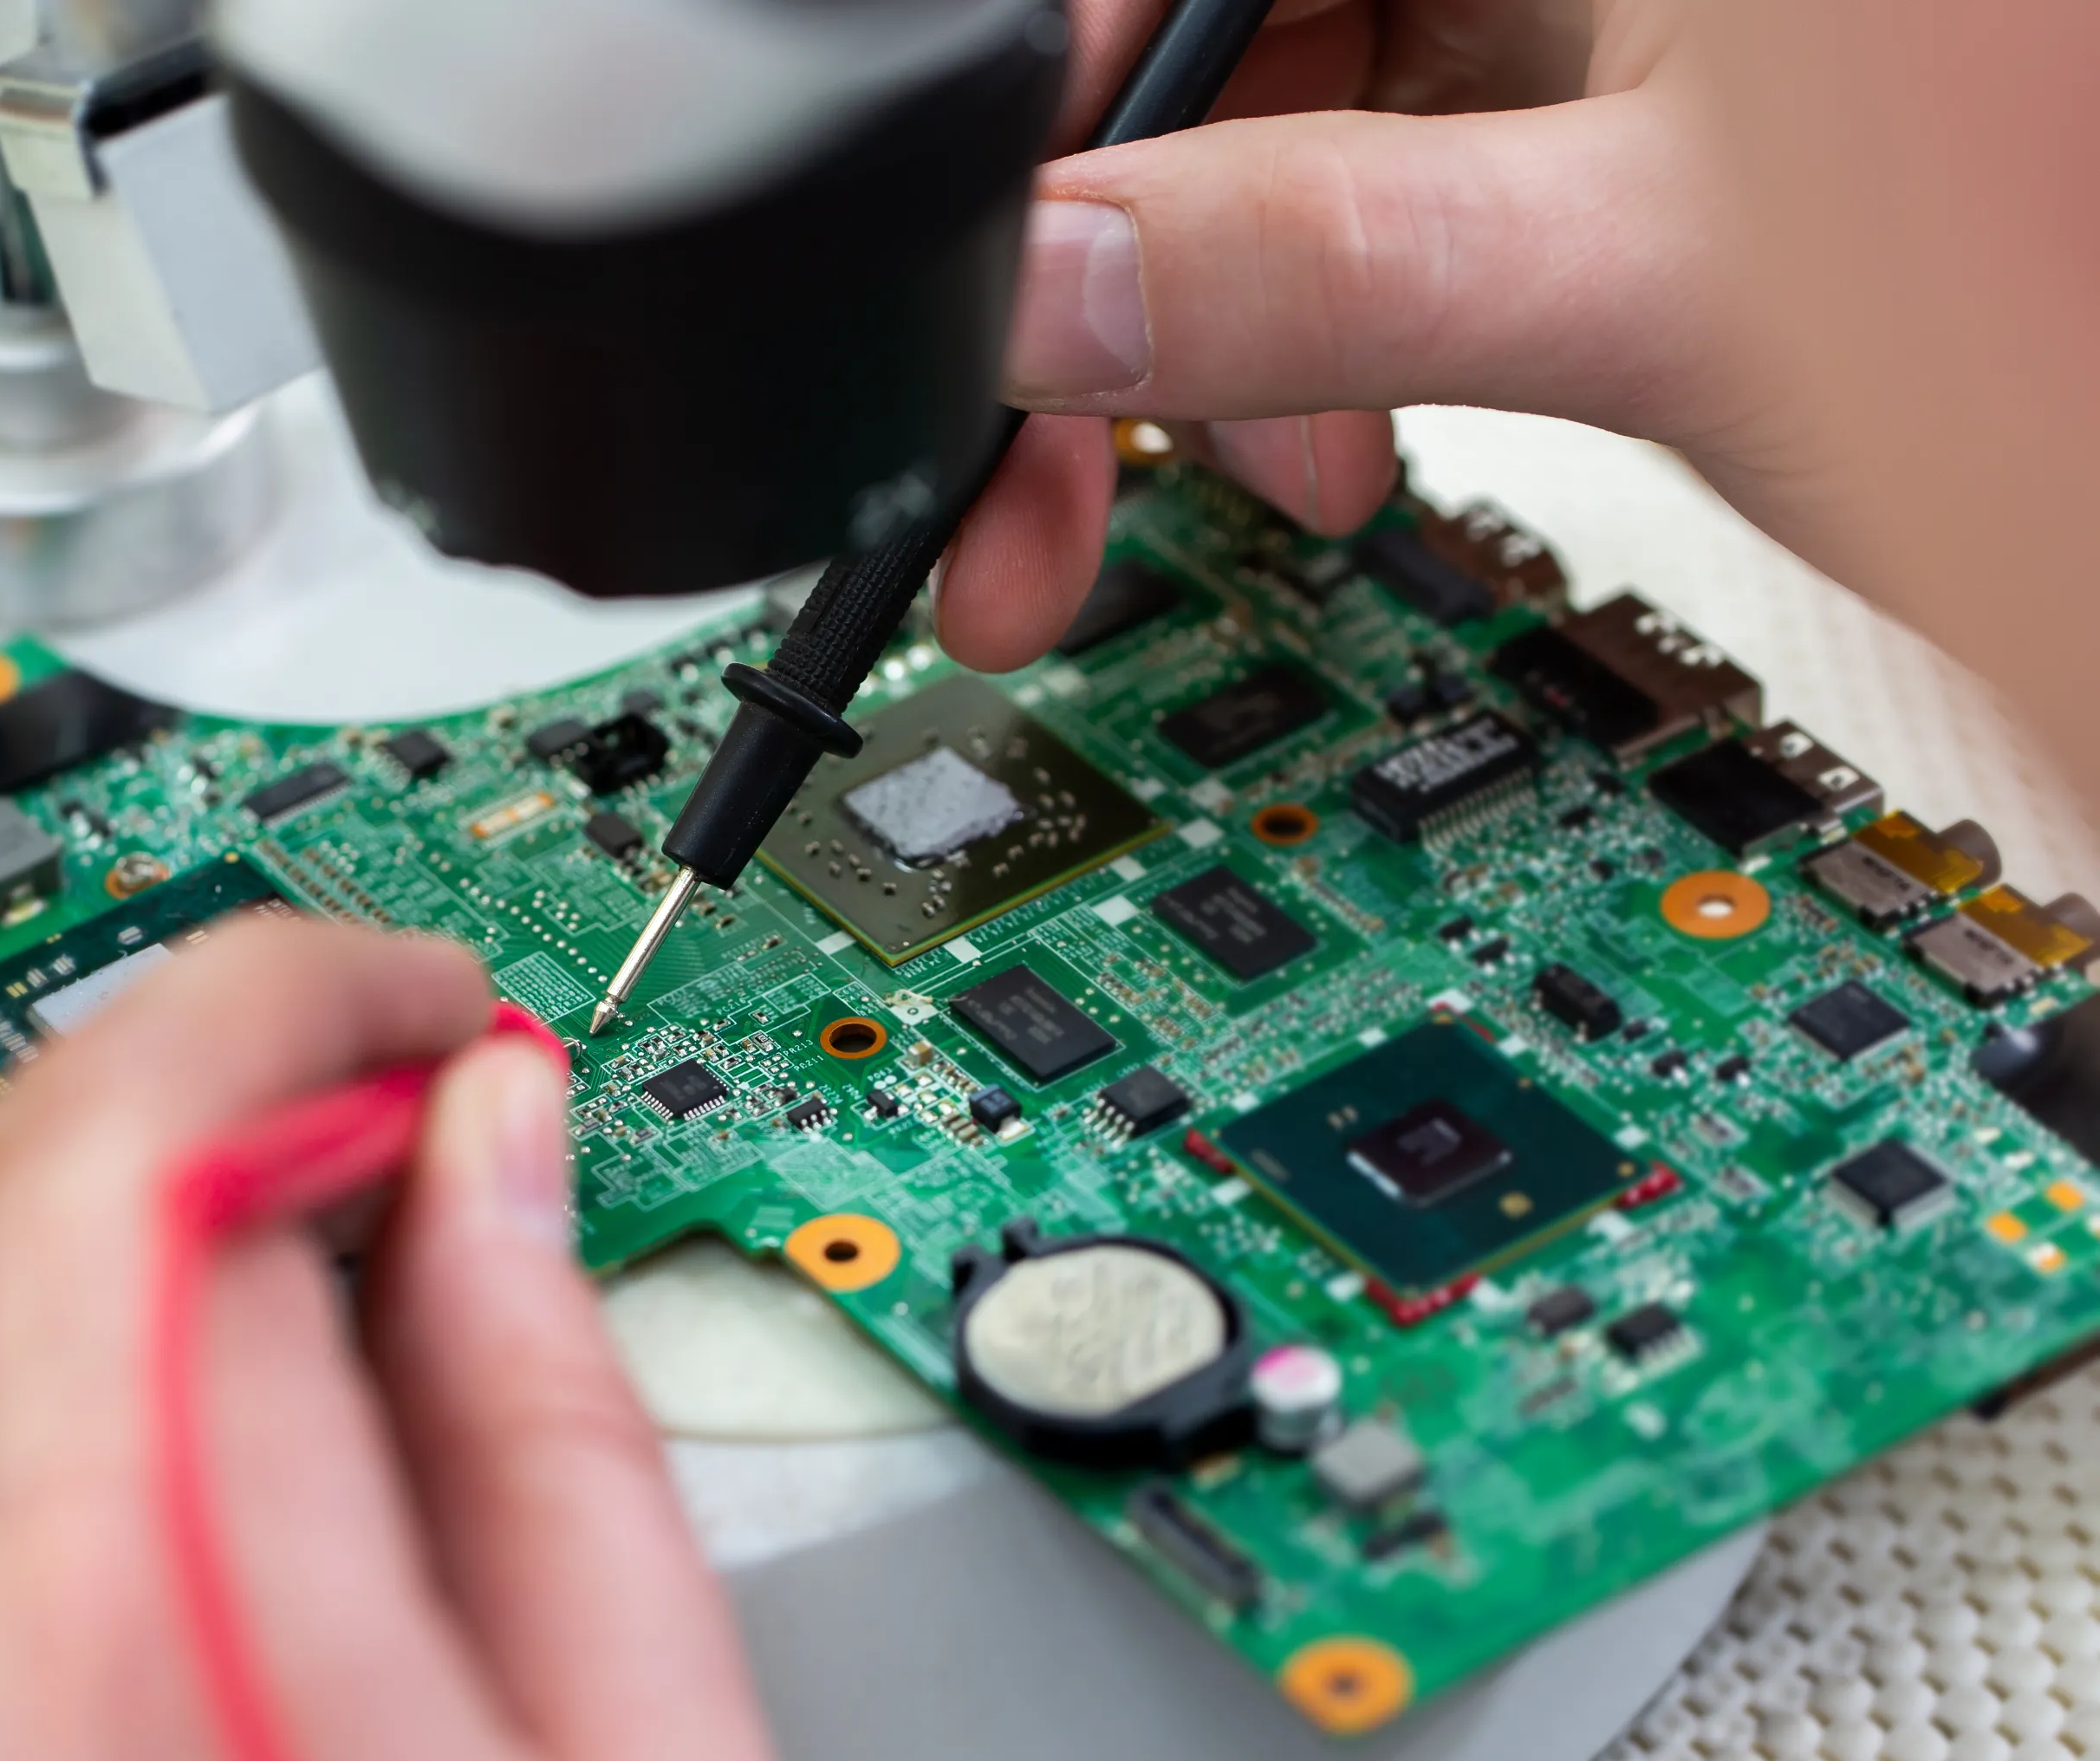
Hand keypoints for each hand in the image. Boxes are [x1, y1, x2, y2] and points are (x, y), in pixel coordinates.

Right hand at [940, 0, 1834, 668]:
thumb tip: (1052, 296)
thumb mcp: (1656, 279)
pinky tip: (1334, 453)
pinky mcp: (1586, 153)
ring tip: (1256, 493)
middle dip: (1119, 291)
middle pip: (1215, 73)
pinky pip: (1381, 229)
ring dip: (1221, 356)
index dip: (1060, 115)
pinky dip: (1326, 360)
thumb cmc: (2064, 284)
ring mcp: (1566, 41)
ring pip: (1283, 160)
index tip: (987, 300)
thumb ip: (1335, 263)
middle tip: (1027, 497)